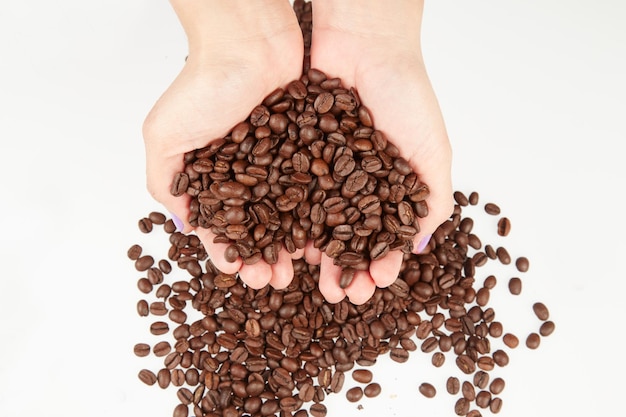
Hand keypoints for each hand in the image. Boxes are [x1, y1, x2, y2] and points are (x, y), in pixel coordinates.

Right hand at [143, 0, 303, 289]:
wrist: (249, 41)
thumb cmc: (203, 85)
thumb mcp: (163, 136)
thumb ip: (165, 182)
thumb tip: (183, 224)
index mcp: (214, 175)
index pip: (222, 226)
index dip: (231, 253)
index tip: (242, 274)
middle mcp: (248, 174)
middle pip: (259, 227)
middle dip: (266, 258)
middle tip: (276, 282)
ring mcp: (280, 162)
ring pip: (290, 215)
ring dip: (293, 246)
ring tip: (301, 271)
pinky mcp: (310, 148)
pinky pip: (316, 190)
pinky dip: (319, 217)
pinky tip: (324, 239)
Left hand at [306, 0, 453, 303]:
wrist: (363, 44)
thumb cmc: (407, 95)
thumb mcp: (433, 152)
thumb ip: (432, 202)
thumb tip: (420, 248)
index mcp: (387, 190)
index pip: (383, 239)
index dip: (380, 265)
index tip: (376, 285)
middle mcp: (352, 186)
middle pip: (345, 239)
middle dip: (343, 270)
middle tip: (340, 295)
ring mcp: (320, 173)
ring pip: (312, 224)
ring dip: (311, 256)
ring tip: (308, 278)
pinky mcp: (291, 156)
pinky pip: (286, 195)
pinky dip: (284, 221)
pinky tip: (283, 245)